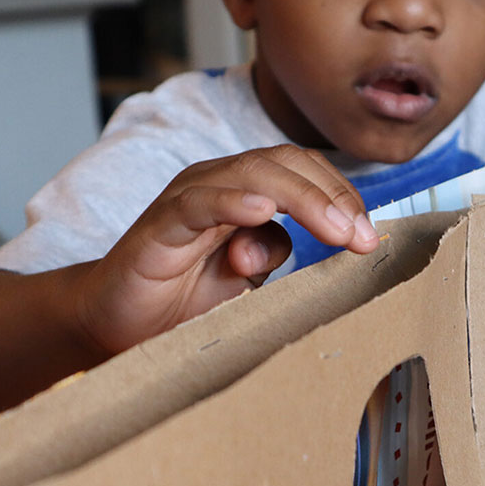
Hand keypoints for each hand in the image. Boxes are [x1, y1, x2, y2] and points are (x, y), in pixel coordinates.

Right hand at [72, 144, 378, 354]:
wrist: (116, 321)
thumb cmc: (182, 297)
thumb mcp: (245, 279)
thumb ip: (274, 253)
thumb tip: (312, 240)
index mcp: (245, 192)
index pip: (305, 172)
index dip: (342, 197)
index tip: (369, 238)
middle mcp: (220, 185)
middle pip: (287, 164)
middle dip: (332, 198)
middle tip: (360, 238)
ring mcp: (189, 199)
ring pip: (252, 174)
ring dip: (302, 199)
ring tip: (334, 229)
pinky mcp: (161, 224)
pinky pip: (200, 203)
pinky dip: (234, 202)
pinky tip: (262, 213)